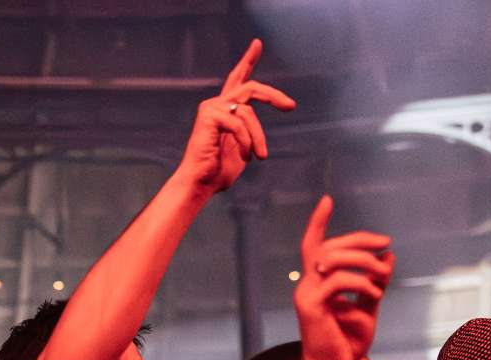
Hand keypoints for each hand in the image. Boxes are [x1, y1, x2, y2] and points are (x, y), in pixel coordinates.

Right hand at [175, 38, 295, 192]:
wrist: (200, 184)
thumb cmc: (218, 172)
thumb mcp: (242, 148)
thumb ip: (249, 132)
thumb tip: (257, 129)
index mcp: (224, 110)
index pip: (237, 79)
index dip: (248, 60)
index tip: (257, 44)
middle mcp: (216, 104)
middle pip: (251, 87)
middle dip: (273, 95)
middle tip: (290, 106)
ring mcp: (211, 108)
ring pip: (249, 112)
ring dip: (258, 137)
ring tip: (261, 156)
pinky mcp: (209, 116)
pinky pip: (239, 123)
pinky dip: (247, 142)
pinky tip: (247, 157)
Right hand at [294, 195, 394, 359]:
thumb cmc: (347, 344)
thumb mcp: (368, 307)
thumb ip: (376, 282)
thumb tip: (389, 256)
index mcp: (316, 283)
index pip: (314, 245)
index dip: (318, 221)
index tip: (327, 199)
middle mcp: (306, 284)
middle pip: (328, 246)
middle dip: (359, 240)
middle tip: (386, 243)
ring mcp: (306, 295)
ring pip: (331, 259)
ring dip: (363, 260)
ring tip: (383, 275)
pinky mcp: (310, 307)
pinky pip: (337, 281)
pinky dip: (361, 283)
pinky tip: (376, 294)